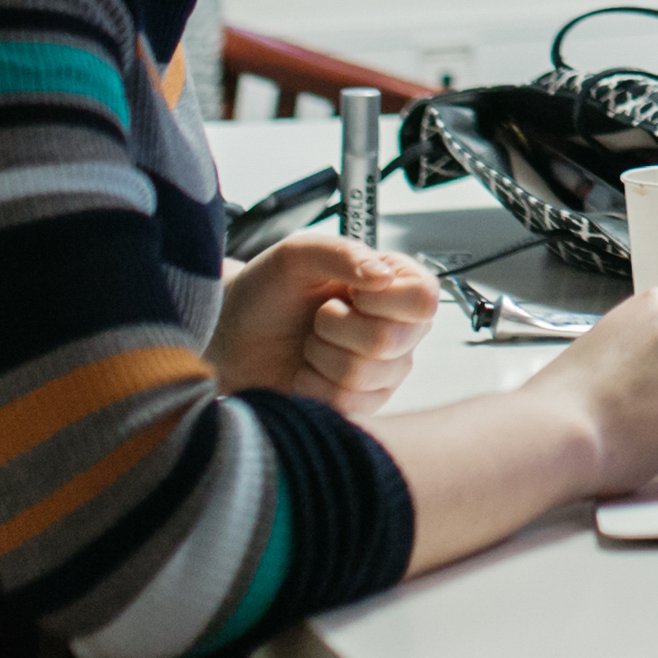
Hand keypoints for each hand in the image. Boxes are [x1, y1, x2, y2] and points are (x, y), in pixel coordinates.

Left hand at [211, 234, 443, 418]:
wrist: (234, 336)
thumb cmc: (267, 290)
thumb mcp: (297, 255)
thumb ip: (341, 254)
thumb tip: (383, 276)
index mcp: (397, 284)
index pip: (424, 299)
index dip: (381, 299)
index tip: (348, 292)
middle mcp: (402, 328)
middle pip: (391, 340)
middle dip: (335, 328)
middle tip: (318, 318)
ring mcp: (386, 371)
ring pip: (366, 375)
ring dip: (321, 355)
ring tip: (310, 343)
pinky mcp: (364, 404)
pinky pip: (349, 403)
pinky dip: (314, 385)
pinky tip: (306, 371)